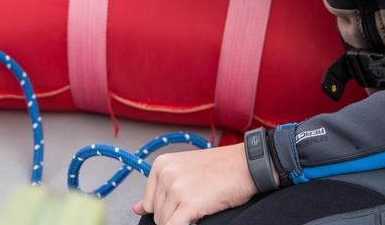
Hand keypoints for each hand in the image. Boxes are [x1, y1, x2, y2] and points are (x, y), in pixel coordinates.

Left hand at [132, 143, 257, 224]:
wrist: (247, 165)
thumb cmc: (221, 168)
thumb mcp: (184, 172)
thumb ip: (158, 190)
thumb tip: (137, 208)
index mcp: (161, 164)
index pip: (149, 202)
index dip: (166, 209)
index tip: (182, 205)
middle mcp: (165, 174)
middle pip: (157, 214)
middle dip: (174, 216)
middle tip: (196, 205)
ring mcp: (176, 188)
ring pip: (166, 222)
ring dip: (182, 221)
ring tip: (201, 208)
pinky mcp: (188, 203)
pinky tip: (195, 220)